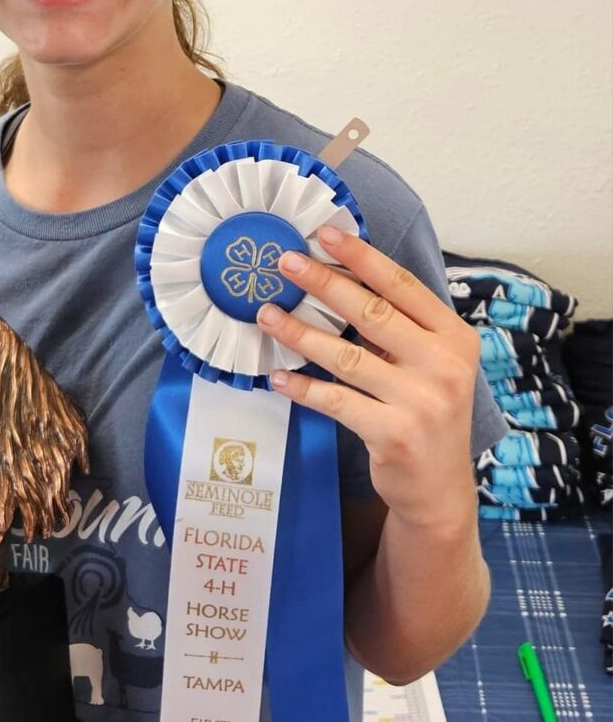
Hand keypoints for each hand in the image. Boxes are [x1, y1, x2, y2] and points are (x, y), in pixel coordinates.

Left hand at [255, 224, 480, 527]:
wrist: (439, 488)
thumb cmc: (425, 413)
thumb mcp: (428, 365)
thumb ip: (398, 328)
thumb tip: (337, 278)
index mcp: (454, 337)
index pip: (403, 286)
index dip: (362, 257)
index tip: (326, 233)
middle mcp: (444, 364)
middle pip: (373, 313)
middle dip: (324, 283)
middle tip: (285, 262)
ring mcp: (422, 401)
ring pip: (347, 356)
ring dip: (301, 333)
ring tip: (267, 314)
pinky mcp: (394, 434)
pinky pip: (337, 402)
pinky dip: (303, 388)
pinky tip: (277, 377)